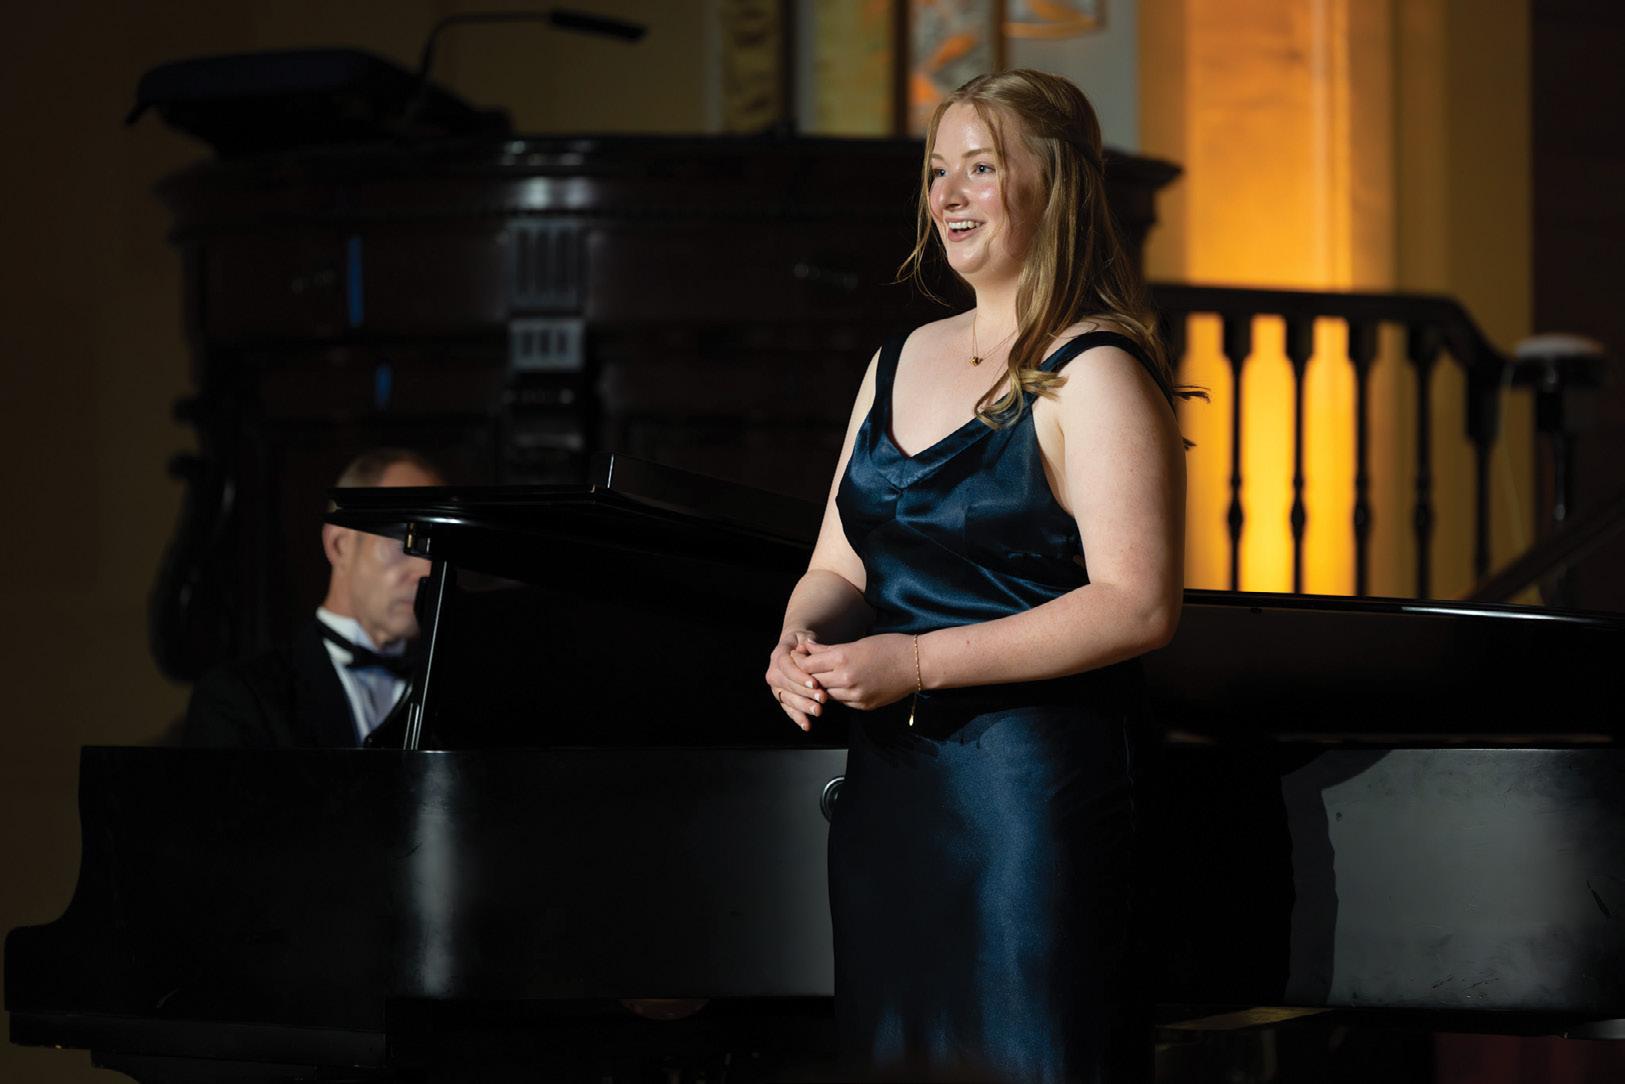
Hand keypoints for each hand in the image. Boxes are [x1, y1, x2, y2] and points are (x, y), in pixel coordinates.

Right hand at [765, 628, 825, 731]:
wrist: (798, 647)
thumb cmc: (806, 642)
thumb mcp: (807, 639)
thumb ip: (809, 647)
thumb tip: (808, 649)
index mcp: (778, 655)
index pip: (786, 666)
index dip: (799, 676)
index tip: (815, 683)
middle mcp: (773, 671)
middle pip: (787, 685)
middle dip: (805, 693)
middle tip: (822, 698)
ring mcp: (776, 686)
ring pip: (788, 698)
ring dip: (803, 707)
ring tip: (819, 711)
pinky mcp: (782, 697)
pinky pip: (788, 709)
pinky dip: (798, 717)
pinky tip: (807, 725)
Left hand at [800, 633, 915, 711]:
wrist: (918, 664)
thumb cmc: (889, 646)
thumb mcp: (856, 642)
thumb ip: (829, 649)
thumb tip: (807, 648)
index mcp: (843, 658)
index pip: (808, 665)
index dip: (801, 661)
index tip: (800, 656)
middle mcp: (846, 679)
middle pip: (814, 681)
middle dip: (808, 675)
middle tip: (806, 667)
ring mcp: (855, 695)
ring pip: (826, 694)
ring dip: (823, 686)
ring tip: (823, 676)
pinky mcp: (864, 705)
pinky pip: (842, 702)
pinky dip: (838, 694)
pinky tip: (841, 685)